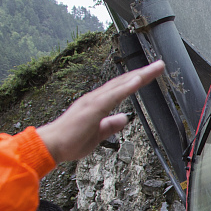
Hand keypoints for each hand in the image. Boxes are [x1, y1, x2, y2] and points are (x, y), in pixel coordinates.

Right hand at [37, 62, 162, 162]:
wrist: (51, 146)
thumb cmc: (70, 141)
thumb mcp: (98, 134)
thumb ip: (110, 125)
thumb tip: (124, 118)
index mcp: (97, 104)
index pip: (121, 89)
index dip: (137, 81)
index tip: (150, 75)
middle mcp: (95, 98)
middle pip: (123, 81)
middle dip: (143, 73)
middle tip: (160, 65)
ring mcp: (94, 101)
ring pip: (120, 84)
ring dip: (139, 75)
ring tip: (156, 67)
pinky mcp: (92, 108)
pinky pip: (113, 95)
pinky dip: (126, 87)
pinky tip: (138, 80)